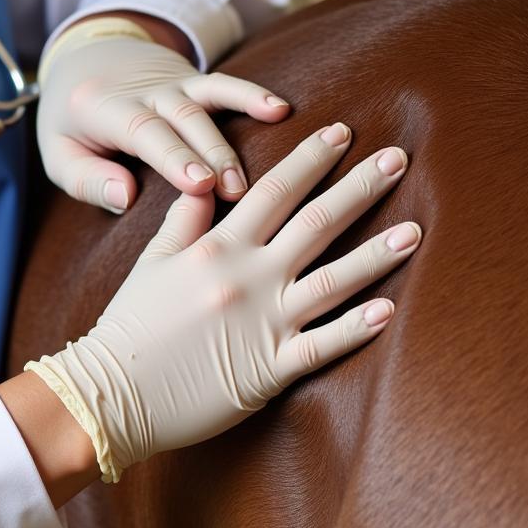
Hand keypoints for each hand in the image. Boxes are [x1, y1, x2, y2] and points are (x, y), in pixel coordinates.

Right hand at [26, 123, 421, 480]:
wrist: (112, 393)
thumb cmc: (129, 328)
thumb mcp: (151, 264)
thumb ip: (184, 221)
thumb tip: (206, 182)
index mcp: (218, 249)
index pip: (274, 192)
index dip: (312, 160)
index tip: (343, 134)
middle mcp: (248, 279)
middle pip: (315, 224)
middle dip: (359, 188)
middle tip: (398, 160)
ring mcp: (263, 324)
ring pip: (332, 281)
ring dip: (376, 254)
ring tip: (415, 231)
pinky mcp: (269, 369)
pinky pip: (322, 346)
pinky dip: (357, 328)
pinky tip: (389, 309)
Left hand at [36, 34, 290, 212]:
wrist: (84, 59)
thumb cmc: (71, 123)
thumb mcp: (58, 154)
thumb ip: (88, 179)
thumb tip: (127, 198)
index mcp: (103, 108)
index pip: (144, 132)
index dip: (173, 157)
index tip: (200, 184)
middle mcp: (143, 91)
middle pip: (183, 119)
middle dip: (212, 154)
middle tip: (236, 192)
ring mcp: (171, 83)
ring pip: (208, 102)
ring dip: (237, 133)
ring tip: (259, 167)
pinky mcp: (192, 82)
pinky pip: (223, 86)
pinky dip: (251, 95)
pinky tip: (280, 110)